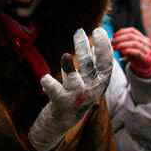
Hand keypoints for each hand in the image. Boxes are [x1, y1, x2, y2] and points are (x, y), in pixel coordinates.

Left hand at [28, 28, 112, 150]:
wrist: (63, 119)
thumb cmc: (76, 94)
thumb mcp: (87, 78)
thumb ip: (92, 62)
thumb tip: (97, 40)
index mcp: (100, 83)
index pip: (106, 64)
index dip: (104, 47)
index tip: (99, 31)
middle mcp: (91, 91)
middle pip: (90, 68)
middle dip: (86, 50)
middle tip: (80, 32)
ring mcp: (76, 97)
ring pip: (74, 80)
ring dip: (70, 68)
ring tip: (66, 55)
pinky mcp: (61, 103)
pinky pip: (56, 93)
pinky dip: (50, 85)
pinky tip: (45, 78)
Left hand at [112, 27, 150, 77]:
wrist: (145, 65)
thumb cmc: (135, 54)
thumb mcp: (130, 46)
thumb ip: (123, 42)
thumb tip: (112, 38)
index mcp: (141, 37)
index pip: (132, 30)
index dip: (122, 32)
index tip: (113, 36)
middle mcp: (145, 41)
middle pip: (132, 36)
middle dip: (120, 38)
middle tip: (112, 42)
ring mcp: (146, 49)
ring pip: (134, 43)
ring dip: (122, 44)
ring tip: (115, 47)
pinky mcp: (146, 57)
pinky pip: (137, 52)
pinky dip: (128, 51)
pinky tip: (122, 52)